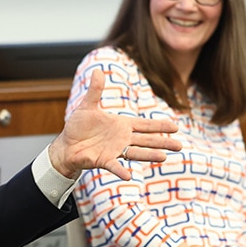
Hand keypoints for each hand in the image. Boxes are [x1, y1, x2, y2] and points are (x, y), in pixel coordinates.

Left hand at [48, 70, 180, 179]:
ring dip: (149, 155)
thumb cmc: (78, 126)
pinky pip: (115, 166)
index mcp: (121, 124)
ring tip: (164, 157)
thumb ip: (95, 90)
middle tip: (179, 145)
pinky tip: (129, 176)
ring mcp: (115, 150)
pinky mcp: (104, 161)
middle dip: (163, 142)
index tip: (175, 127)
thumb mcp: (87, 106)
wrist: (66, 145)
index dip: (159, 126)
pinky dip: (121, 170)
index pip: (144, 125)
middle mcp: (122, 138)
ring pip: (136, 152)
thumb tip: (98, 70)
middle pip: (146, 140)